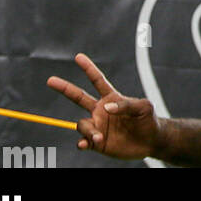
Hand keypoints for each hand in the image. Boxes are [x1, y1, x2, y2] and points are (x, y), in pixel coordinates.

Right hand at [47, 53, 162, 159]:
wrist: (150, 141)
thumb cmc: (148, 120)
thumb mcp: (143, 107)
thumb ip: (126, 104)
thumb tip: (106, 108)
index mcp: (111, 97)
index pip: (97, 81)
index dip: (88, 68)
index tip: (78, 57)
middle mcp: (101, 110)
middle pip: (78, 97)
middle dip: (64, 88)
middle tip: (50, 80)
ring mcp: (98, 126)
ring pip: (82, 124)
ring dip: (88, 130)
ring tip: (99, 136)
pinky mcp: (97, 142)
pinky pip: (84, 141)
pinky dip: (82, 142)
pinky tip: (86, 143)